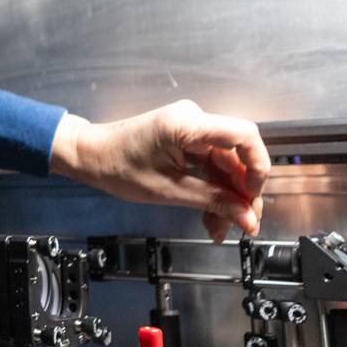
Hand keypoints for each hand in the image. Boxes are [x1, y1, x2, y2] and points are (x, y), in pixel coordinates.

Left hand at [49, 100, 268, 241]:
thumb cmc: (115, 165)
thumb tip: (245, 216)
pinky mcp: (185, 140)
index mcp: (186, 124)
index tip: (253, 196)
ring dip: (227, 196)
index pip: (244, 135)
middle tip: (243, 223)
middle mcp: (192, 120)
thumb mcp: (168, 190)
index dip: (257, 167)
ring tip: (222, 226)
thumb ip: (211, 201)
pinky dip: (213, 189)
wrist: (89, 155)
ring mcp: (189, 130)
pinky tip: (212, 214)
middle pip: (236, 156)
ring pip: (225, 165)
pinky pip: (210, 165)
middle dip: (241, 192)